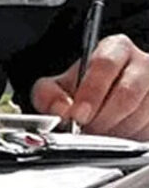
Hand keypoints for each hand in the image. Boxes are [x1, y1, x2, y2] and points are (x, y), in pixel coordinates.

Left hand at [31, 35, 148, 138]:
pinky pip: (147, 129)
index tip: (78, 114)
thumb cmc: (82, 91)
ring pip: (141, 114)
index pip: (105, 65)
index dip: (91, 92)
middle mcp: (142, 63)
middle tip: (86, 130)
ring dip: (115, 131)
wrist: (102, 103)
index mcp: (115, 49)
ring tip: (98, 134)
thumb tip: (60, 110)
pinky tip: (115, 135)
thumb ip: (49, 95)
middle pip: (127, 93)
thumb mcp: (58, 87)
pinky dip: (129, 137)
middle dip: (102, 118)